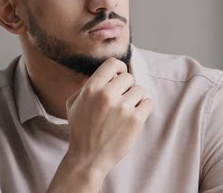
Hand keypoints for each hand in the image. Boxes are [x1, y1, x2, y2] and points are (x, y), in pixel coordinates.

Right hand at [65, 57, 153, 177]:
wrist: (87, 159)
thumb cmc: (81, 130)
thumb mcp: (74, 103)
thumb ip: (89, 86)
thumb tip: (107, 74)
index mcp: (91, 89)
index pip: (112, 64)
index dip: (119, 68)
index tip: (121, 76)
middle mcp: (107, 95)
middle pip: (129, 77)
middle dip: (127, 88)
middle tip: (121, 101)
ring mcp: (122, 107)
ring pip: (140, 90)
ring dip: (136, 99)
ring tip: (126, 111)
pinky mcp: (135, 120)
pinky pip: (149, 103)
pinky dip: (144, 108)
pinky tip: (135, 116)